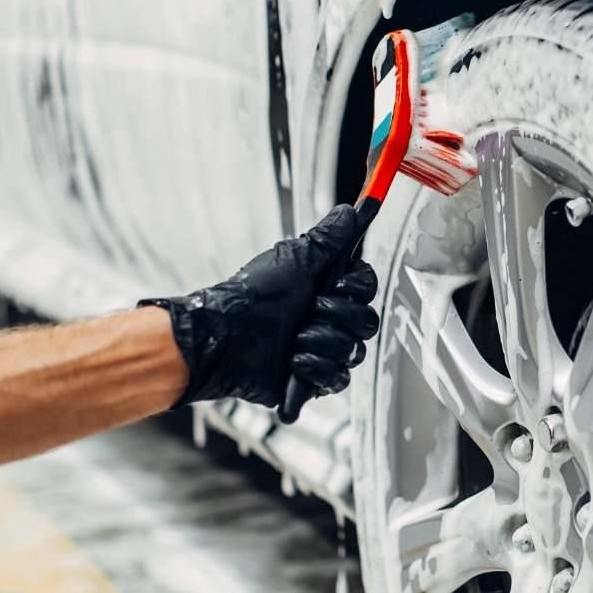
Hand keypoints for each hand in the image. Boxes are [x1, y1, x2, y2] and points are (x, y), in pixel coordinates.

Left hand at [141, 206, 380, 408]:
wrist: (225, 339)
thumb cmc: (252, 298)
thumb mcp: (294, 260)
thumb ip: (328, 238)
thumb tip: (348, 212)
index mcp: (325, 289)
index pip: (366, 288)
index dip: (358, 289)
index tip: (340, 285)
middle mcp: (327, 319)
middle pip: (367, 322)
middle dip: (338, 316)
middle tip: (311, 310)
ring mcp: (322, 350)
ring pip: (354, 351)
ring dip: (323, 342)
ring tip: (295, 338)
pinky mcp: (313, 380)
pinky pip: (338, 378)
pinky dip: (316, 368)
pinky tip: (294, 361)